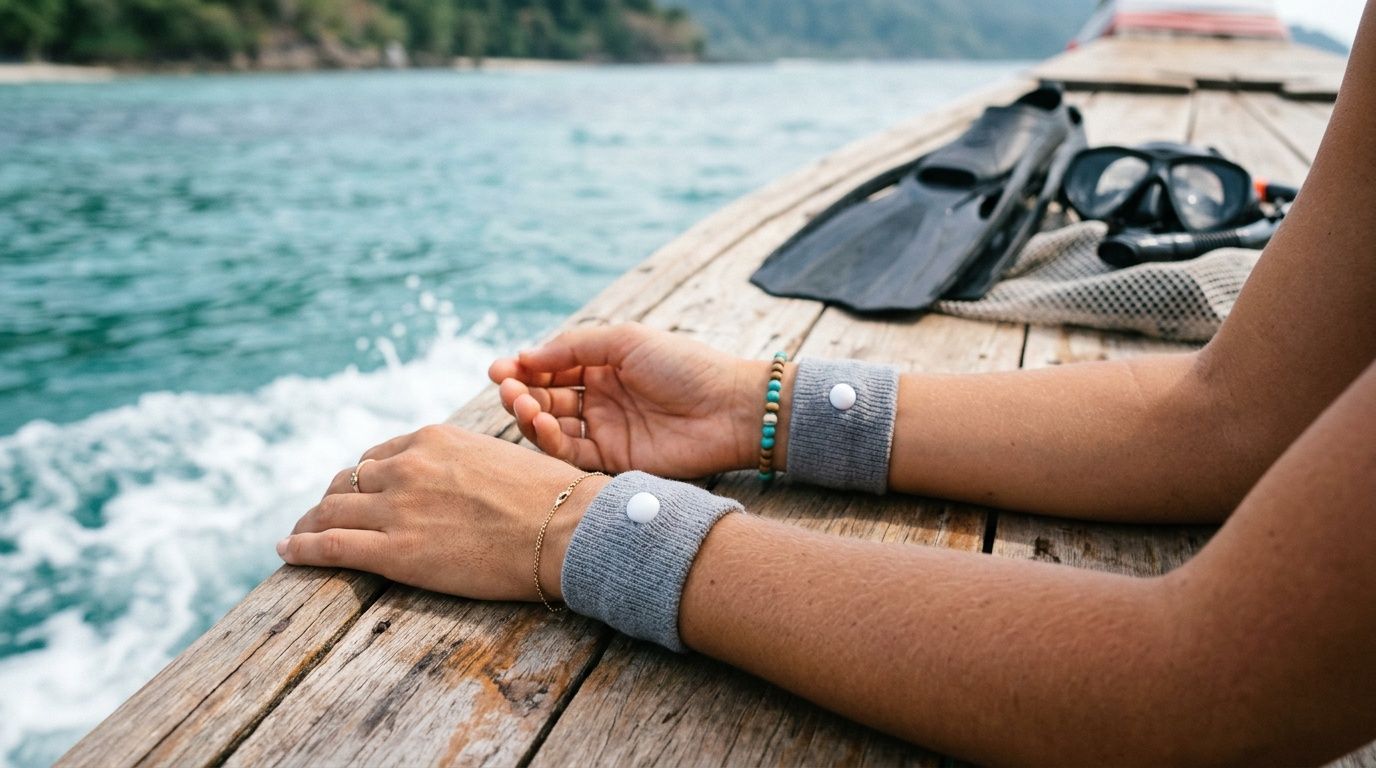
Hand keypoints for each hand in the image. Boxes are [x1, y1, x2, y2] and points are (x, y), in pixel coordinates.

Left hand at [277, 424, 607, 601]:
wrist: (567, 529)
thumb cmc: (551, 497)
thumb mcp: (499, 456)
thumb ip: (464, 463)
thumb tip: (459, 480)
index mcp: (432, 438)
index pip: (377, 456)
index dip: (360, 478)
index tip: (353, 492)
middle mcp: (407, 466)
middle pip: (347, 481)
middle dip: (330, 499)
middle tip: (320, 515)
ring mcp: (397, 508)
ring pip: (330, 510)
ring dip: (310, 522)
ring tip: (298, 535)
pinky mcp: (394, 551)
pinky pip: (329, 545)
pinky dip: (301, 547)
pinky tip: (287, 550)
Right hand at [488, 323, 791, 477]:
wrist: (730, 409)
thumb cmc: (685, 365)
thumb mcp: (626, 340)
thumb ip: (573, 348)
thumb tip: (523, 356)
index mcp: (602, 366)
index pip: (550, 369)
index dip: (522, 370)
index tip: (499, 370)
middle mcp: (599, 398)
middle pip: (544, 398)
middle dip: (520, 394)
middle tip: (509, 391)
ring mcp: (605, 430)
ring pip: (552, 427)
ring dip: (530, 417)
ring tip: (525, 406)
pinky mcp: (614, 461)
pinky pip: (571, 455)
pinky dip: (550, 441)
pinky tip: (543, 425)